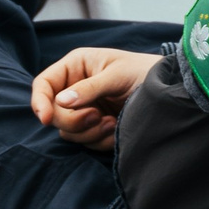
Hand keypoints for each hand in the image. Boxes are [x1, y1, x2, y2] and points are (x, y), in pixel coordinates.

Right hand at [30, 46, 160, 149]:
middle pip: (54, 113)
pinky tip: (116, 128)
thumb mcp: (117, 75)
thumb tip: (61, 101)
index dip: (40, 101)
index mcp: (76, 66)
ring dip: (89, 132)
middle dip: (74, 120)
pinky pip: (84, 141)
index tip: (47, 119)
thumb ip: (90, 88)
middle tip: (97, 117)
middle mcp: (74, 88)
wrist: (168, 91)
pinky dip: (100, 140)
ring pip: (67, 131)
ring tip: (112, 122)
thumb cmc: (144, 72)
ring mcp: (83, 109)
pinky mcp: (93, 126)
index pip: (44, 84)